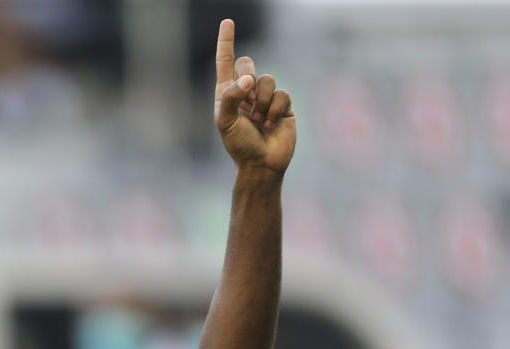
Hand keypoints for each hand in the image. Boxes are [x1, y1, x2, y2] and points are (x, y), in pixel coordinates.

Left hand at [214, 19, 295, 174]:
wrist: (261, 165)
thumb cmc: (239, 145)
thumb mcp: (226, 122)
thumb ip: (231, 97)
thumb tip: (248, 79)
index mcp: (227, 93)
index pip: (226, 62)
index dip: (226, 42)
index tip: (227, 22)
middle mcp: (246, 92)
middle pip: (248, 63)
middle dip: (247, 76)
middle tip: (247, 98)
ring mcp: (265, 98)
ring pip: (267, 79)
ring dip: (262, 101)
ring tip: (259, 120)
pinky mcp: (283, 105)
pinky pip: (282, 94)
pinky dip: (274, 109)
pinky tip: (271, 124)